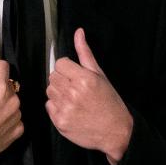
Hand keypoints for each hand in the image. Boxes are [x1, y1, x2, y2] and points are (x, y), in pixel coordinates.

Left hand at [46, 28, 132, 164]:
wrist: (116, 132)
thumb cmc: (110, 102)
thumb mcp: (100, 75)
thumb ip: (85, 53)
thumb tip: (78, 32)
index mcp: (84, 79)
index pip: (60, 63)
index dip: (68, 68)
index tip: (76, 75)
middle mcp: (73, 93)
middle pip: (53, 76)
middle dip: (63, 80)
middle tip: (76, 88)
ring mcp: (65, 108)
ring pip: (49, 90)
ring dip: (58, 93)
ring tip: (74, 99)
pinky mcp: (59, 122)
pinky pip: (49, 106)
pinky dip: (57, 107)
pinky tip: (71, 110)